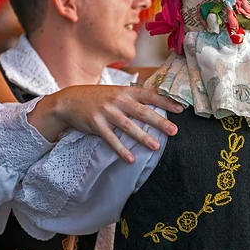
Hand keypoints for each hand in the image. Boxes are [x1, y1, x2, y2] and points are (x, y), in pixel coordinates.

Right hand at [28, 84, 182, 162]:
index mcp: (125, 92)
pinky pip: (111, 139)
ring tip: (156, 146)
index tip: (181, 110)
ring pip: (128, 126)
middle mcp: (117, 100)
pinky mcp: (96, 124)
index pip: (149, 95)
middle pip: (142, 112)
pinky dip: (121, 149)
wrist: (69, 100)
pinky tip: (131, 158)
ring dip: (143, 137)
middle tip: (174, 131)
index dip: (166, 102)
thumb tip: (156, 102)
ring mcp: (106, 112)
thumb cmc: (97, 98)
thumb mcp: (116, 92)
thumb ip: (133, 97)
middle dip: (159, 121)